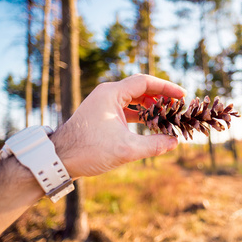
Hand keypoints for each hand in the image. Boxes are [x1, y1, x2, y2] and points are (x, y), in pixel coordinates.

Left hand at [51, 74, 186, 177]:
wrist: (59, 159)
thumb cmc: (89, 150)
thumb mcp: (126, 149)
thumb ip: (154, 145)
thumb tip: (175, 142)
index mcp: (111, 93)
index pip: (145, 82)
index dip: (166, 88)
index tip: (182, 95)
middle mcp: (107, 94)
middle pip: (140, 89)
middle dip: (161, 97)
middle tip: (178, 107)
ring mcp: (103, 104)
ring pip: (133, 100)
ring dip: (151, 107)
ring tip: (167, 116)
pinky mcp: (101, 115)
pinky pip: (126, 110)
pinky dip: (140, 115)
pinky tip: (151, 125)